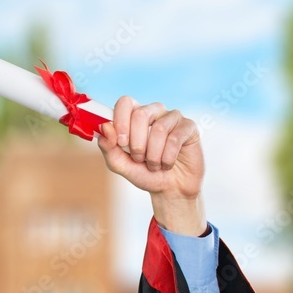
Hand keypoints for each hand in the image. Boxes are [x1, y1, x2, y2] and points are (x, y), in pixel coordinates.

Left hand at [97, 96, 206, 235]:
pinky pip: (175, 137)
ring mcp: (172, 118)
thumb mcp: (120, 164)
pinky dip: (167, 157)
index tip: (121, 143)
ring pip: (159, 128)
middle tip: (138, 158)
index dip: (120, 121)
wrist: (169, 189)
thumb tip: (104, 127)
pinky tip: (167, 164)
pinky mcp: (188, 127)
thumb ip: (108, 147)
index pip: (125, 103)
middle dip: (136, 143)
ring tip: (154, 165)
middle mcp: (153, 112)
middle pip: (141, 114)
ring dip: (153, 154)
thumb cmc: (144, 173)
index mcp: (134, 117)